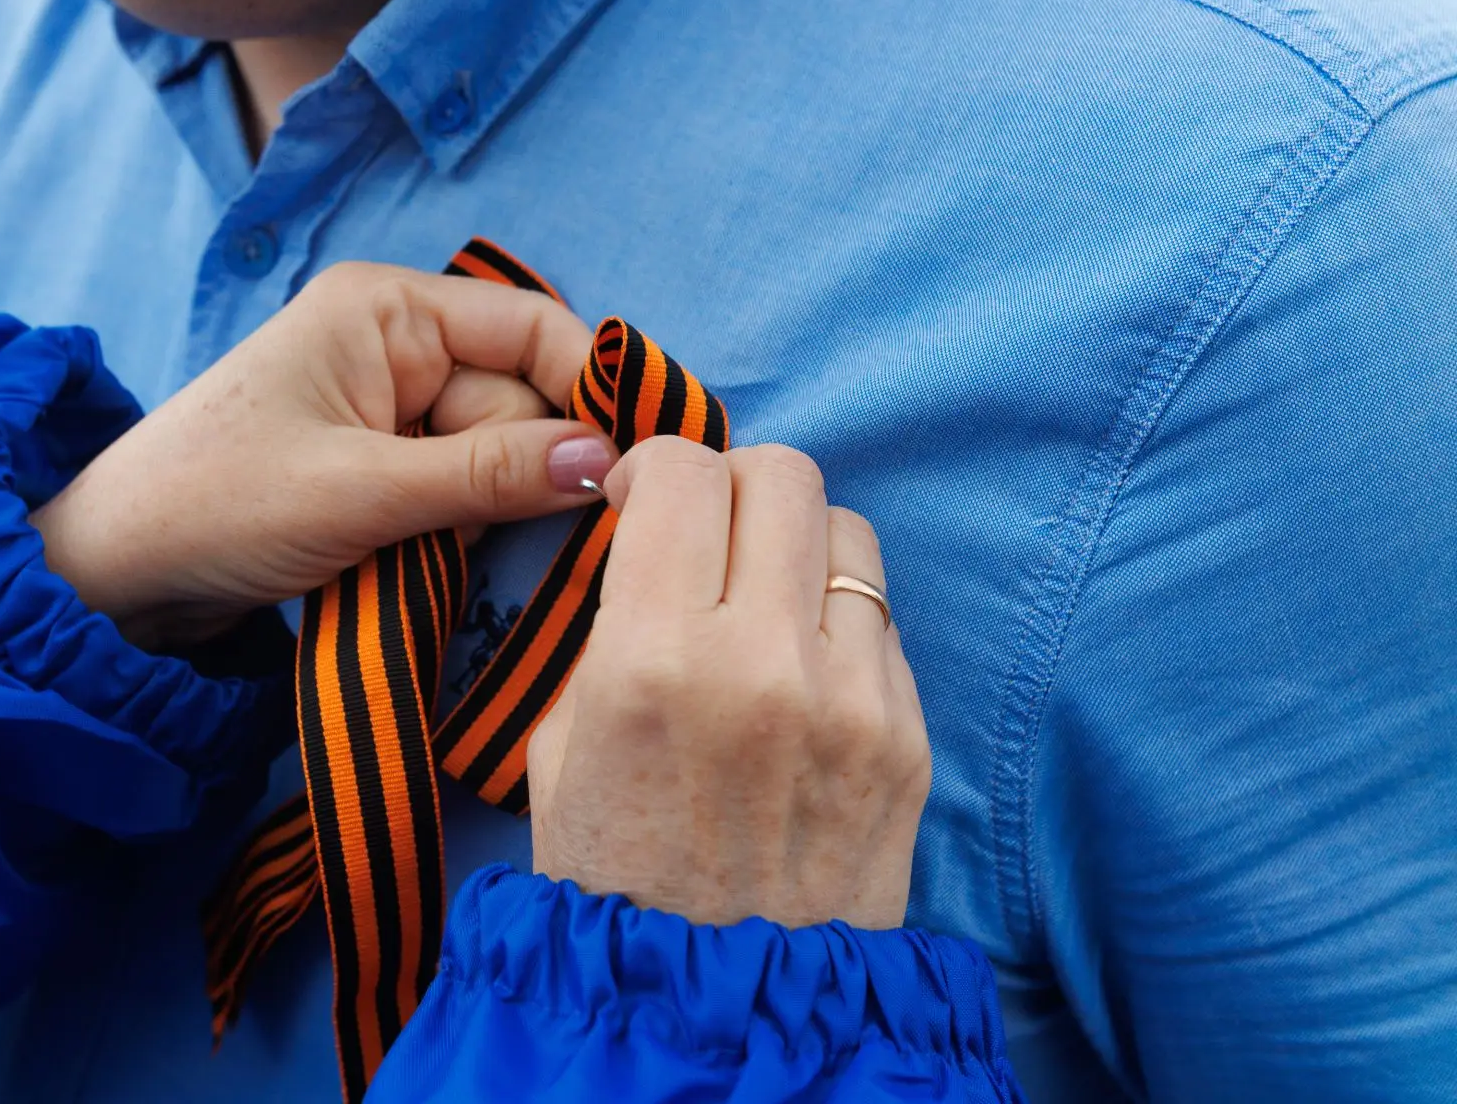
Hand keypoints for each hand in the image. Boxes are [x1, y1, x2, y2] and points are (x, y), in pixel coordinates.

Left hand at [33, 262, 616, 641]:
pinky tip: (419, 561)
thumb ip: (488, 475)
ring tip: (417, 549)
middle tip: (468, 531)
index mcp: (387, 308)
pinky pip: (456, 488)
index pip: (534, 325)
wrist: (111, 576)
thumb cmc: (215, 504)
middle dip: (514, 473)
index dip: (591, 389)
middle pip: (518, 400)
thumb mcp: (361, 490)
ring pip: (494, 456)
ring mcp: (385, 405)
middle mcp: (394, 341)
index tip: (636, 465)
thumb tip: (610, 463)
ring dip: (480, 513)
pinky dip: (455, 529)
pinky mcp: (375, 464)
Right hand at [526, 438, 928, 928]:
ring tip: (762, 598)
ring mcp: (852, 698)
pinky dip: (836, 620)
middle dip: (732, 486)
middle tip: (706, 536)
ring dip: (796, 543)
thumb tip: (656, 538)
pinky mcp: (909, 736)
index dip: (654, 467)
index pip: (681, 472)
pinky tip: (801, 673)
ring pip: (847, 530)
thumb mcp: (561, 744)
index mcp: (652, 660)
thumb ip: (609, 625)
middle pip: (781, 473)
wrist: (719, 1004)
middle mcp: (763, 661)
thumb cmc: (616, 877)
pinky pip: (880, 618)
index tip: (641, 501)